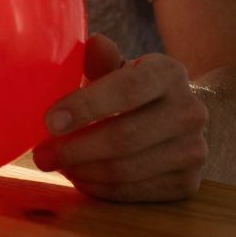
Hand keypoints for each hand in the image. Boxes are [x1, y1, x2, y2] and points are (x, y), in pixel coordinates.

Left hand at [33, 34, 208, 201]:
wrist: (180, 119)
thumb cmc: (132, 90)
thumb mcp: (118, 68)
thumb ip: (101, 59)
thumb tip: (94, 44)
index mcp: (168, 74)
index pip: (128, 89)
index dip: (86, 106)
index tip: (49, 121)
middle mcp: (190, 111)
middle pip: (125, 137)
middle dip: (75, 149)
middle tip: (41, 154)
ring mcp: (194, 150)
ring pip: (127, 169)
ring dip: (83, 171)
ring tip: (57, 165)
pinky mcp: (188, 183)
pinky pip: (135, 192)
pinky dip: (100, 188)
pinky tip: (79, 177)